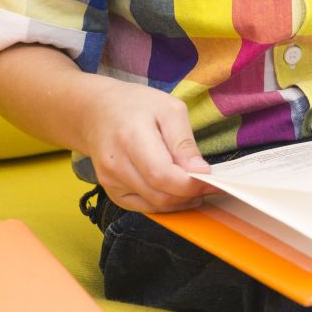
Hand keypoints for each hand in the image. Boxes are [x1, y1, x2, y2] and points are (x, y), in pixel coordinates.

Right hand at [77, 84, 211, 213]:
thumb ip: (184, 143)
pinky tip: (178, 192)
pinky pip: (143, 206)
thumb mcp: (170, 110)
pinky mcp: (110, 191)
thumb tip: (201, 171)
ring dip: (180, 201)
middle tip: (212, 185)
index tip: (214, 180)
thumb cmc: (137, 106)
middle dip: (190, 194)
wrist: (98, 112)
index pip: (161, 175)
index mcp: (131, 138)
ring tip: (198, 187)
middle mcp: (116, 164)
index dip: (190, 184)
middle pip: (159, 194)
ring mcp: (110, 181)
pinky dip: (165, 203)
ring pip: (153, 204)